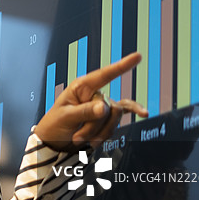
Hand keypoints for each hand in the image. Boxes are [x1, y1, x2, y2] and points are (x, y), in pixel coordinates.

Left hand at [34, 52, 148, 151]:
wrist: (54, 142)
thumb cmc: (55, 125)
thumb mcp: (66, 117)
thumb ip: (85, 112)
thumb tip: (105, 108)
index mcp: (81, 87)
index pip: (104, 75)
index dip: (121, 66)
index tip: (138, 57)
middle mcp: (94, 94)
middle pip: (109, 107)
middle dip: (94, 127)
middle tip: (76, 137)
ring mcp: (102, 107)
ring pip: (115, 118)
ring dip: (99, 134)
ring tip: (80, 140)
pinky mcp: (106, 119)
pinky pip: (122, 117)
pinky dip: (130, 117)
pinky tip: (144, 114)